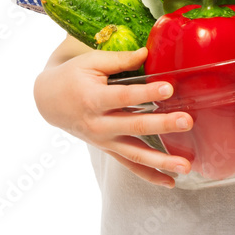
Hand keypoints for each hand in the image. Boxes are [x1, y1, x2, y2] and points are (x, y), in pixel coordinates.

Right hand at [33, 44, 193, 187]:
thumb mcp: (91, 62)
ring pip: (135, 154)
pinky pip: (130, 166)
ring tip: (186, 165)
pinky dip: (150, 176)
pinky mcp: (109, 149)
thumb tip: (148, 53)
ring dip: (162, 161)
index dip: (147, 92)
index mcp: (93, 99)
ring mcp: (104, 141)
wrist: (49, 102)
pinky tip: (170, 182)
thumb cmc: (72, 76)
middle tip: (186, 121)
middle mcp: (99, 124)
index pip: (124, 96)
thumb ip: (120, 60)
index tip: (169, 88)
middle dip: (162, 125)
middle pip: (134, 126)